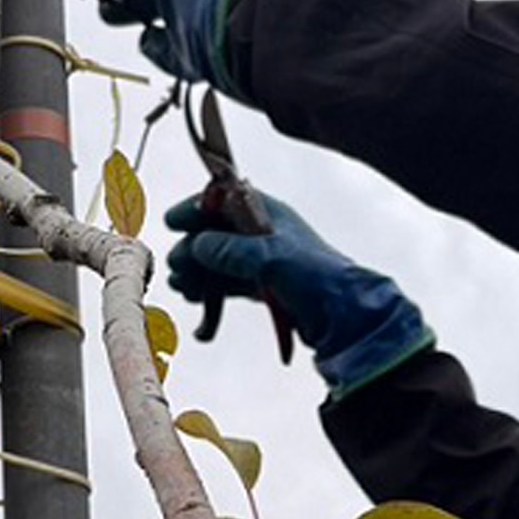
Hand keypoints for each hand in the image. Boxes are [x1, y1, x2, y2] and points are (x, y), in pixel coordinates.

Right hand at [167, 192, 432, 396]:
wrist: (346, 317)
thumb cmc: (317, 278)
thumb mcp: (269, 258)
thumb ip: (229, 250)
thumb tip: (197, 245)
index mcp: (267, 214)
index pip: (223, 200)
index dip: (196, 209)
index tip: (172, 222)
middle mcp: (263, 235)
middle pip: (215, 235)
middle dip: (193, 251)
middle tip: (177, 271)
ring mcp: (263, 262)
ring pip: (219, 264)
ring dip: (199, 277)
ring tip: (186, 292)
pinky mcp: (265, 288)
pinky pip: (230, 288)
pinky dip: (214, 300)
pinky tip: (204, 318)